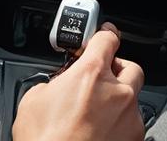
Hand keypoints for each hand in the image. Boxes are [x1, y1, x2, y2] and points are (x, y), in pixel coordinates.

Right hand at [13, 23, 144, 140]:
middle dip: (117, 71)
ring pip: (134, 99)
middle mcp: (118, 93)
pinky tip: (101, 135)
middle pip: (130, 67)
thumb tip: (55, 86)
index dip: (104, 35)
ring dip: (119, 102)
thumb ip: (51, 83)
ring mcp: (130, 120)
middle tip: (100, 79)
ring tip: (97, 115)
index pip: (107, 39)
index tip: (103, 36)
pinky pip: (133, 126)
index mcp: (92, 74)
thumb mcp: (33, 101)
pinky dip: (120, 126)